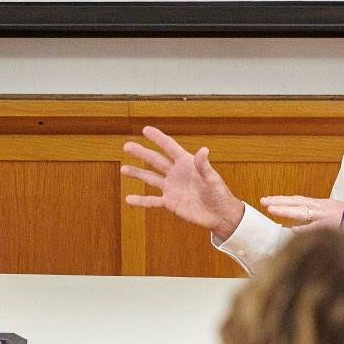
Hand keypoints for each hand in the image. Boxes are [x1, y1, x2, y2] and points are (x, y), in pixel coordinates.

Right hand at [122, 126, 245, 239]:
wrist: (219, 214)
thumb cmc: (219, 194)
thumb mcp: (212, 178)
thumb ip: (204, 165)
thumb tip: (203, 150)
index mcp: (186, 163)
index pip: (169, 147)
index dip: (158, 138)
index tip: (145, 129)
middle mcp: (176, 173)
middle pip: (155, 161)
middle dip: (141, 153)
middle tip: (127, 146)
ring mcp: (171, 188)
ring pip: (150, 178)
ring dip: (137, 174)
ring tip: (123, 169)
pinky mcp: (170, 203)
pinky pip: (152, 201)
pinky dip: (141, 200)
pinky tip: (129, 199)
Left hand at [260, 195, 342, 229]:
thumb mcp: (336, 216)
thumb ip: (320, 220)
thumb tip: (300, 228)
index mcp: (323, 205)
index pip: (300, 201)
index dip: (284, 201)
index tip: (270, 201)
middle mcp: (323, 208)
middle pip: (297, 202)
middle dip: (279, 202)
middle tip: (263, 201)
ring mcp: (326, 217)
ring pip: (302, 211)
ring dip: (286, 210)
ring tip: (270, 208)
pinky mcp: (332, 225)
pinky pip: (313, 227)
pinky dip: (302, 229)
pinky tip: (290, 230)